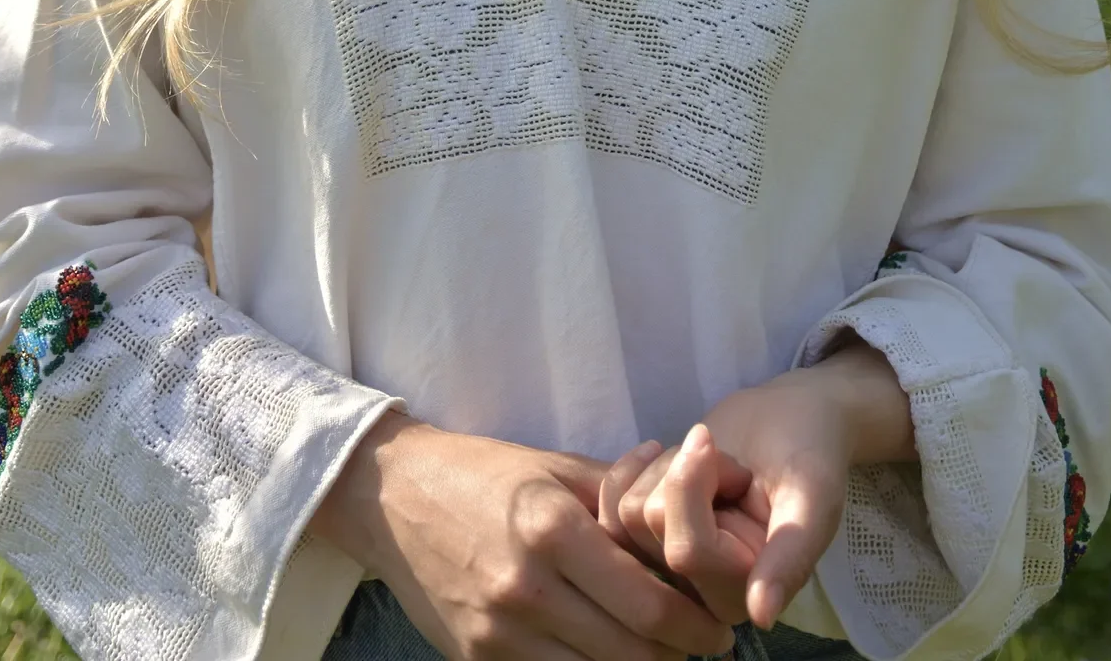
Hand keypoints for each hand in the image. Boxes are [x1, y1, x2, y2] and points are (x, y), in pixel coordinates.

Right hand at [311, 410, 740, 660]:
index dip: (697, 627)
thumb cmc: (484, 472)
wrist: (391, 495)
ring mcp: (498, 632)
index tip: (720, 627)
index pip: (649, 605)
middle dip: (678, 656)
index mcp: (551, 528)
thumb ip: (621, 499)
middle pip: (631, 654)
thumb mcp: (556, 468)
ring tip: (658, 654)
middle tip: (701, 646)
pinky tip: (605, 656)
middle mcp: (526, 586)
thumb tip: (688, 524)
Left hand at [600, 370, 856, 633]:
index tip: (743, 469)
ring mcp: (665, 564)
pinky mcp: (641, 535)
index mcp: (744, 594)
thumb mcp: (811, 498)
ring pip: (628, 509)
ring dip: (670, 467)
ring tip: (714, 466)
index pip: (688, 551)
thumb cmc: (808, 456)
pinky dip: (639, 463)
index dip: (701, 488)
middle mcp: (700, 591)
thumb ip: (790, 555)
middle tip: (733, 468)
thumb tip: (762, 615)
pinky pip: (611, 499)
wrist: (786, 420)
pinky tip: (673, 457)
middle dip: (688, 473)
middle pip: (651, 524)